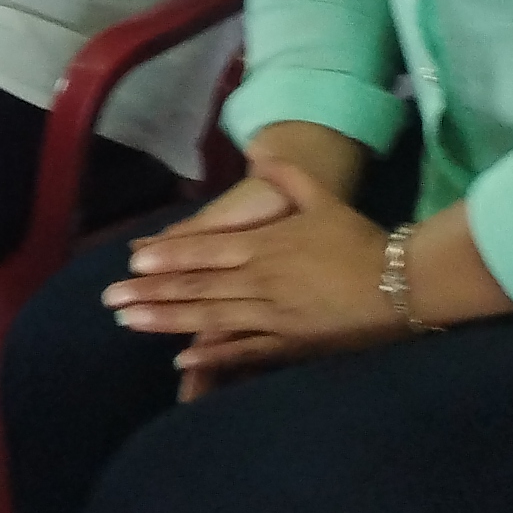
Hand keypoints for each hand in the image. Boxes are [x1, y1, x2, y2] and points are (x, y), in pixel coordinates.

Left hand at [100, 155, 399, 393]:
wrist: (402, 284)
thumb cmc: (361, 240)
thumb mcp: (323, 199)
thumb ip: (289, 177)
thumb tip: (263, 153)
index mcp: (265, 245)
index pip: (205, 251)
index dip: (168, 257)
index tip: (133, 261)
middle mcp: (261, 281)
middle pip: (197, 287)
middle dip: (151, 292)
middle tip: (111, 298)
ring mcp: (274, 315)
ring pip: (211, 319)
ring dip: (168, 321)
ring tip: (130, 322)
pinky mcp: (290, 343)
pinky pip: (245, 352)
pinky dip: (213, 356)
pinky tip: (181, 360)